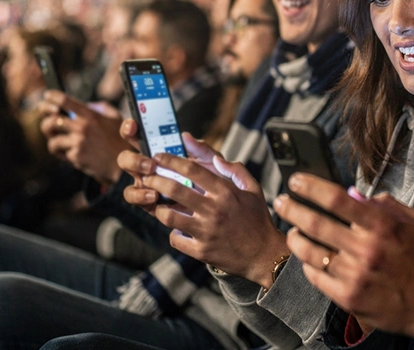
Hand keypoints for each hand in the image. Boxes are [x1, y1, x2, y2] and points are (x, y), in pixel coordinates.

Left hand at [40, 90, 132, 183]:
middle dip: (46, 123)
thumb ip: (101, 108)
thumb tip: (90, 105)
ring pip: (52, 140)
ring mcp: (78, 142)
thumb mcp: (115, 118)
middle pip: (51, 121)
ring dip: (54, 142)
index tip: (47, 96)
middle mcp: (82, 127)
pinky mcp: (76, 156)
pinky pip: (61, 154)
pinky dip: (64, 155)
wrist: (123, 165)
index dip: (51, 96)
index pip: (63, 100)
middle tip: (50, 126)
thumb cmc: (120, 141)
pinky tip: (73, 154)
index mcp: (90, 115)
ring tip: (60, 144)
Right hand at [118, 128, 218, 211]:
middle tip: (151, 164)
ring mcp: (146, 185)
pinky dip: (141, 196)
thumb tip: (185, 136)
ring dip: (137, 179)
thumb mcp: (211, 162)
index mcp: (161, 151)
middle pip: (126, 158)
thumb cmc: (214, 179)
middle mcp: (148, 167)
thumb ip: (201, 149)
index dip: (130, 128)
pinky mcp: (148, 202)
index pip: (139, 136)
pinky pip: (135, 198)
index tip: (134, 126)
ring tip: (152, 179)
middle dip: (133, 159)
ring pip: (129, 178)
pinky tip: (154, 196)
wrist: (221, 207)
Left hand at [140, 150, 289, 287]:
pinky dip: (173, 233)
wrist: (264, 256)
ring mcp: (206, 232)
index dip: (171, 160)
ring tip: (159, 205)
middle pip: (174, 189)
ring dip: (159, 208)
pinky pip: (175, 239)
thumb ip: (236, 171)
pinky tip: (177, 229)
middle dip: (155, 180)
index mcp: (226, 192)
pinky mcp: (201, 251)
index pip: (193, 169)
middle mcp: (214, 210)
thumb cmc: (258, 220)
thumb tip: (216, 158)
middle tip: (148, 178)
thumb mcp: (253, 190)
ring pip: (168, 215)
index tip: (159, 157)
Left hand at [273, 174, 413, 349]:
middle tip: (281, 202)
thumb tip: (353, 194)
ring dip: (295, 237)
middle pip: (315, 223)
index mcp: (381, 226)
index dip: (310, 186)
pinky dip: (307, 264)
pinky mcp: (348, 298)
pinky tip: (307, 258)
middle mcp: (366, 250)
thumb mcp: (413, 222)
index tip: (296, 181)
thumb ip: (383, 204)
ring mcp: (355, 276)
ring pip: (309, 252)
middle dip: (291, 209)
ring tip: (292, 231)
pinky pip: (315, 277)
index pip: (336, 199)